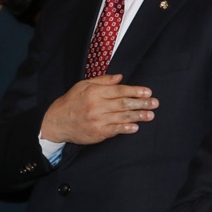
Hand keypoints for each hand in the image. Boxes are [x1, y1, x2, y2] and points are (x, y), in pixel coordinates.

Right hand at [41, 74, 158, 144]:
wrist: (57, 122)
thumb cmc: (72, 101)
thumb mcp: (84, 85)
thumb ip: (103, 81)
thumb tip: (120, 77)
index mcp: (95, 92)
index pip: (119, 91)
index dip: (135, 91)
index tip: (148, 92)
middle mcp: (97, 106)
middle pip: (123, 104)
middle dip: (141, 103)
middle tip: (155, 103)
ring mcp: (97, 121)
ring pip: (122, 118)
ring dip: (138, 116)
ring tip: (151, 115)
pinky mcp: (97, 133)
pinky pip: (114, 130)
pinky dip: (125, 129)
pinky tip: (136, 127)